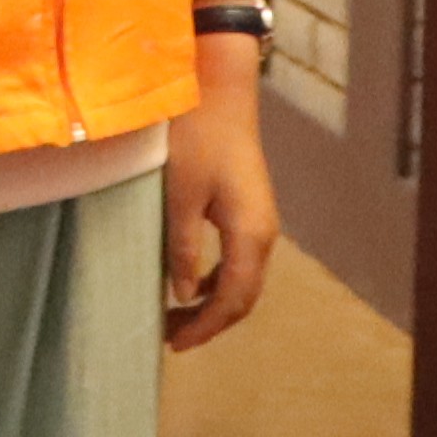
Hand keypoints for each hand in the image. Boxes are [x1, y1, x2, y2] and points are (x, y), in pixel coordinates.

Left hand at [163, 78, 280, 350]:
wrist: (219, 92)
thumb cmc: (195, 139)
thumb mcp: (179, 197)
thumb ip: (182, 249)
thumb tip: (183, 295)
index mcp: (250, 235)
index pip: (232, 299)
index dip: (204, 327)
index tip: (173, 345)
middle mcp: (264, 233)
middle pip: (244, 296)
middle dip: (211, 322)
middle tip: (171, 338)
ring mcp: (261, 221)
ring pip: (244, 279)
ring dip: (214, 302)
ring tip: (177, 317)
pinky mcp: (250, 209)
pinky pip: (239, 259)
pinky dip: (217, 280)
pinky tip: (191, 283)